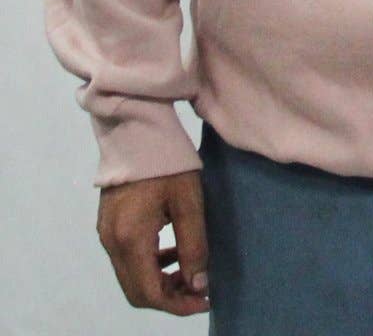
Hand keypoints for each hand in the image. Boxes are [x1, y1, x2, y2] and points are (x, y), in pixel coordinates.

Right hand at [96, 170, 209, 315]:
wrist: (137, 129)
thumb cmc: (168, 161)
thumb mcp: (188, 201)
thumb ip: (194, 245)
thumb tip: (199, 284)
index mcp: (130, 238)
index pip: (149, 293)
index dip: (178, 304)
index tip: (205, 300)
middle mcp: (111, 242)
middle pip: (137, 291)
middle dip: (169, 297)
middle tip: (199, 290)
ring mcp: (106, 233)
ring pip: (131, 277)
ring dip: (159, 282)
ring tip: (191, 271)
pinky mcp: (108, 224)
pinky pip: (127, 259)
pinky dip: (149, 265)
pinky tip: (172, 251)